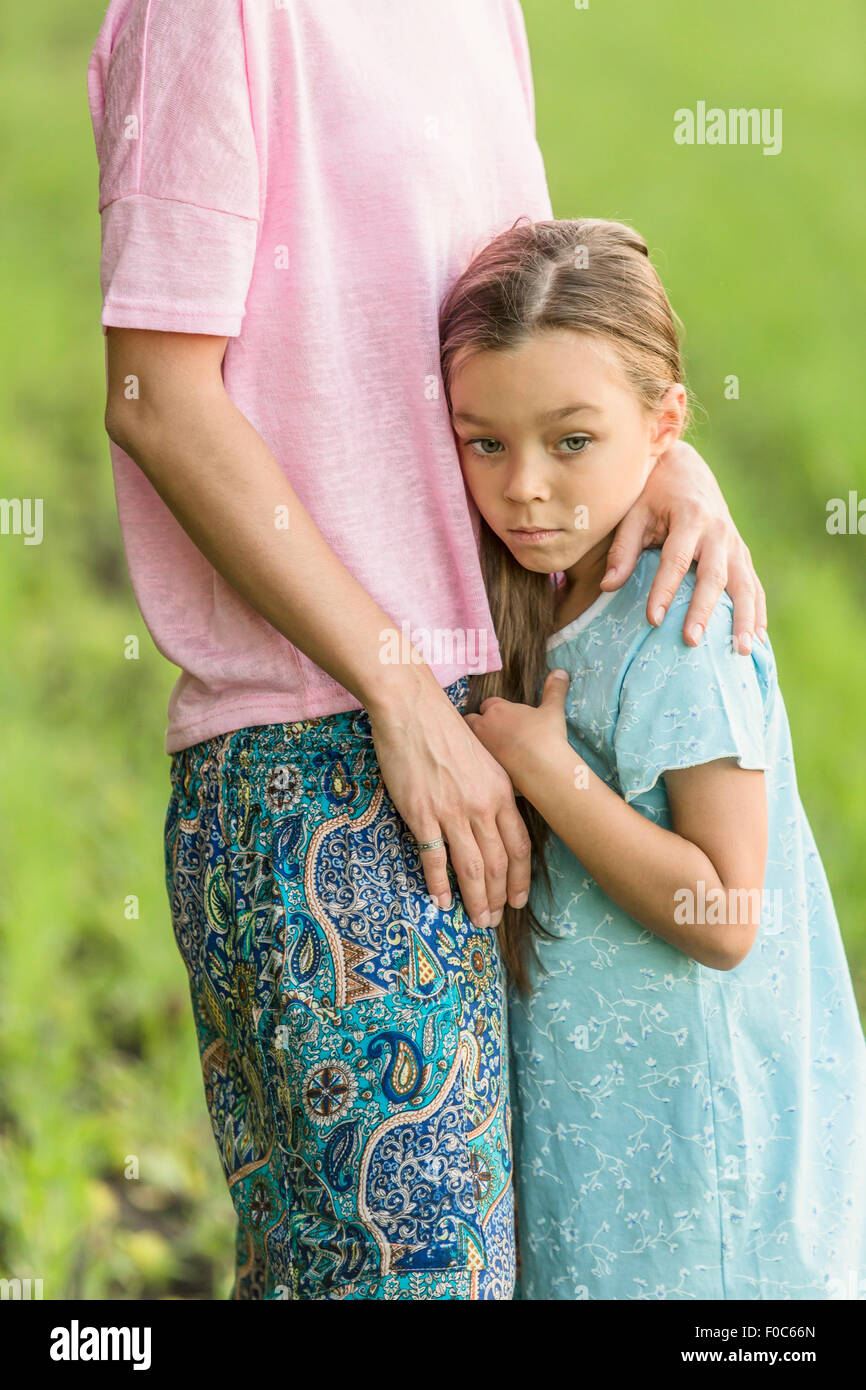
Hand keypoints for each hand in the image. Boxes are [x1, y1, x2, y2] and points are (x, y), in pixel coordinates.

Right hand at [368, 671, 531, 928]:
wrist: (412, 709)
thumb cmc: (445, 730)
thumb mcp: (484, 758)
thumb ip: (493, 790)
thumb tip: (497, 819)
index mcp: (501, 791)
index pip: (519, 846)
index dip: (520, 878)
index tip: (518, 900)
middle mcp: (482, 805)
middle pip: (498, 863)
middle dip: (499, 897)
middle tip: (493, 920)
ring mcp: (451, 811)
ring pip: (472, 867)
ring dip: (475, 899)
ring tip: (475, 920)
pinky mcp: (422, 813)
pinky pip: (434, 857)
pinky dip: (439, 883)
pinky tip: (440, 900)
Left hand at [464, 670, 570, 794]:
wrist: (541, 768)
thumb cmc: (546, 735)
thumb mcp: (553, 709)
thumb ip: (554, 690)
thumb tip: (560, 671)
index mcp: (497, 709)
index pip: (488, 703)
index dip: (496, 709)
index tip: (507, 715)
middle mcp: (485, 726)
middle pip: (471, 720)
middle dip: (479, 722)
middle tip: (496, 730)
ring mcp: (482, 747)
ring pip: (472, 739)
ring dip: (480, 740)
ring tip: (496, 745)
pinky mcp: (484, 766)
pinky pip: (478, 759)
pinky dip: (485, 758)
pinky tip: (500, 761)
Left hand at [600, 440, 766, 653]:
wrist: (685, 468)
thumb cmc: (653, 492)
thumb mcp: (634, 512)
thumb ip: (623, 549)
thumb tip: (607, 586)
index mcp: (690, 517)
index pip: (676, 559)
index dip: (664, 590)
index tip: (652, 619)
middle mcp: (718, 531)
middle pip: (714, 576)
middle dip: (703, 610)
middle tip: (692, 641)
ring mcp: (734, 543)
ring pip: (744, 584)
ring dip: (744, 619)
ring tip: (741, 651)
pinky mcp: (741, 554)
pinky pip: (753, 586)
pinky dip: (757, 613)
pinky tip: (756, 640)